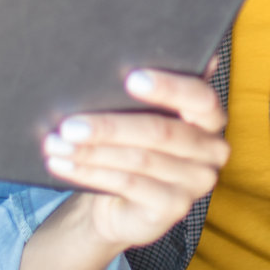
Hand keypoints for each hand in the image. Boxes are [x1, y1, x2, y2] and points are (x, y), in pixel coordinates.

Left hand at [42, 68, 229, 251]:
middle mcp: (211, 149)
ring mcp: (195, 182)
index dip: (167, 87)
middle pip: (161, 132)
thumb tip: (112, 61)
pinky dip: (90, 173)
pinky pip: (128, 185)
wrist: (124, 201)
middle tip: (69, 124)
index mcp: (210, 115)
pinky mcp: (174, 208)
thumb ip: (142, 89)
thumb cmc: (132, 142)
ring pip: (139, 160)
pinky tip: (64, 165)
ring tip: (57, 143)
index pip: (199, 97)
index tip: (130, 78)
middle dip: (109, 126)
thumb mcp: (139, 114)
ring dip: (91, 151)